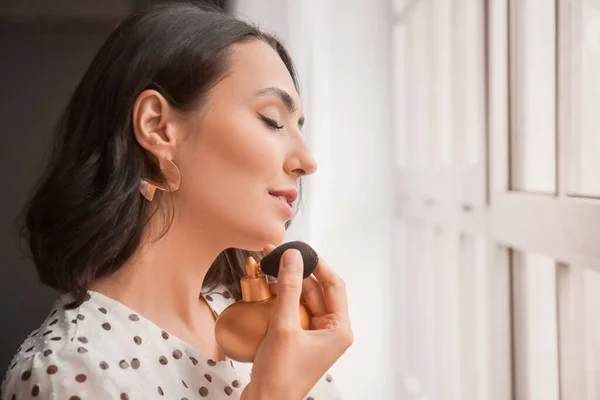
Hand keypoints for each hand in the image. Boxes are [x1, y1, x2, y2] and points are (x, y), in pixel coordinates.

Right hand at [241, 244, 352, 399]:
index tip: (301, 248)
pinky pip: (294, 311)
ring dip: (288, 284)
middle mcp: (331, 331)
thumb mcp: (284, 326)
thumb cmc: (280, 375)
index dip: (318, 264)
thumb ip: (289, 288)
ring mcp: (315, 335)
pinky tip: (268, 289)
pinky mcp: (300, 339)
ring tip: (269, 267)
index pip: (334, 285)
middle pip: (317, 290)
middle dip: (298, 272)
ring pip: (304, 299)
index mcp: (339, 329)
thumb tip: (292, 257)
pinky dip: (282, 299)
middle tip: (278, 254)